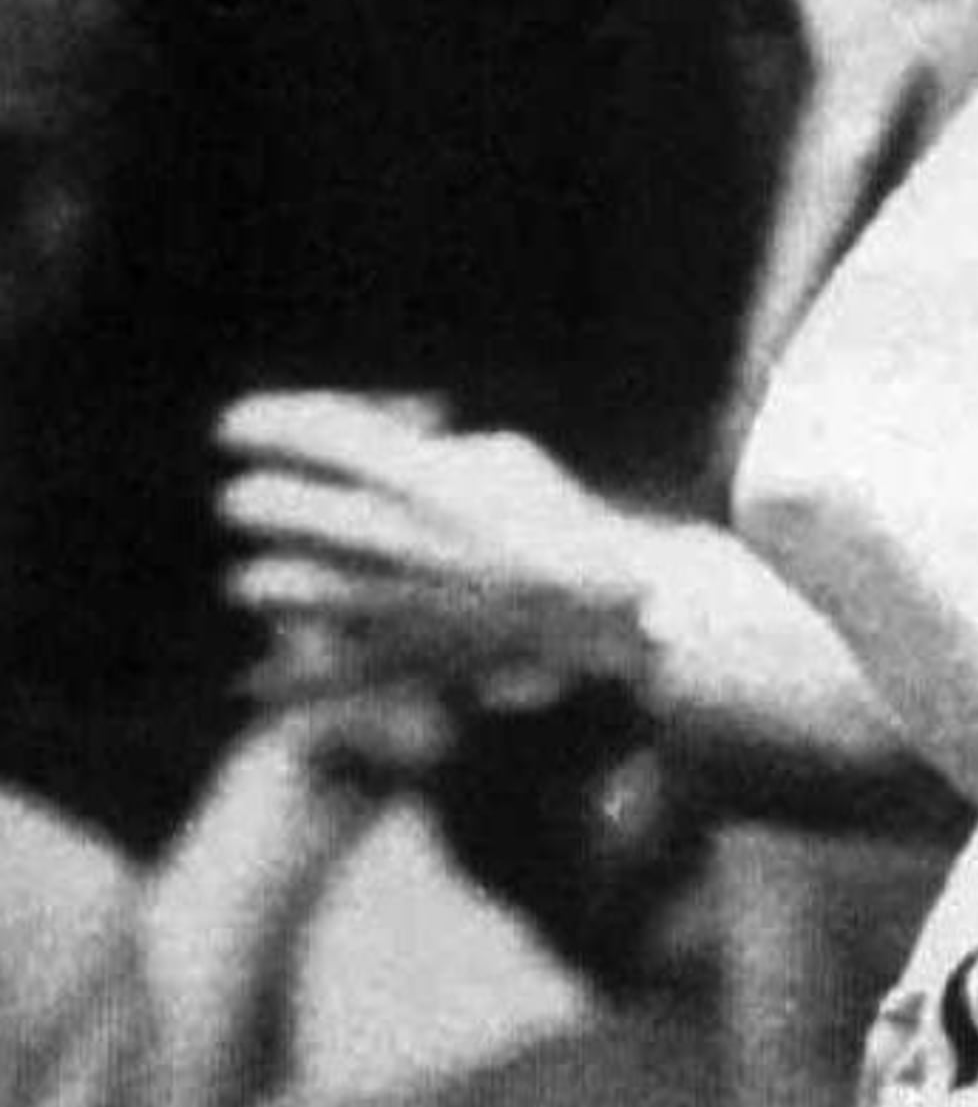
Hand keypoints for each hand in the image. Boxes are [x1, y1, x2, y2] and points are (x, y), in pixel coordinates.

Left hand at [219, 388, 659, 709]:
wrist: (613, 609)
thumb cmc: (559, 520)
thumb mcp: (499, 458)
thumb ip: (425, 450)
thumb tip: (367, 446)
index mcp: (422, 474)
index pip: (311, 433)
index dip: (260, 424)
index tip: (235, 428)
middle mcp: (399, 533)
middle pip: (276, 508)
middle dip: (254, 503)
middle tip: (245, 506)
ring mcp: (400, 599)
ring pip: (283, 589)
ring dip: (266, 584)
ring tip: (260, 583)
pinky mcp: (411, 658)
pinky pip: (329, 671)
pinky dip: (290, 680)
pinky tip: (254, 683)